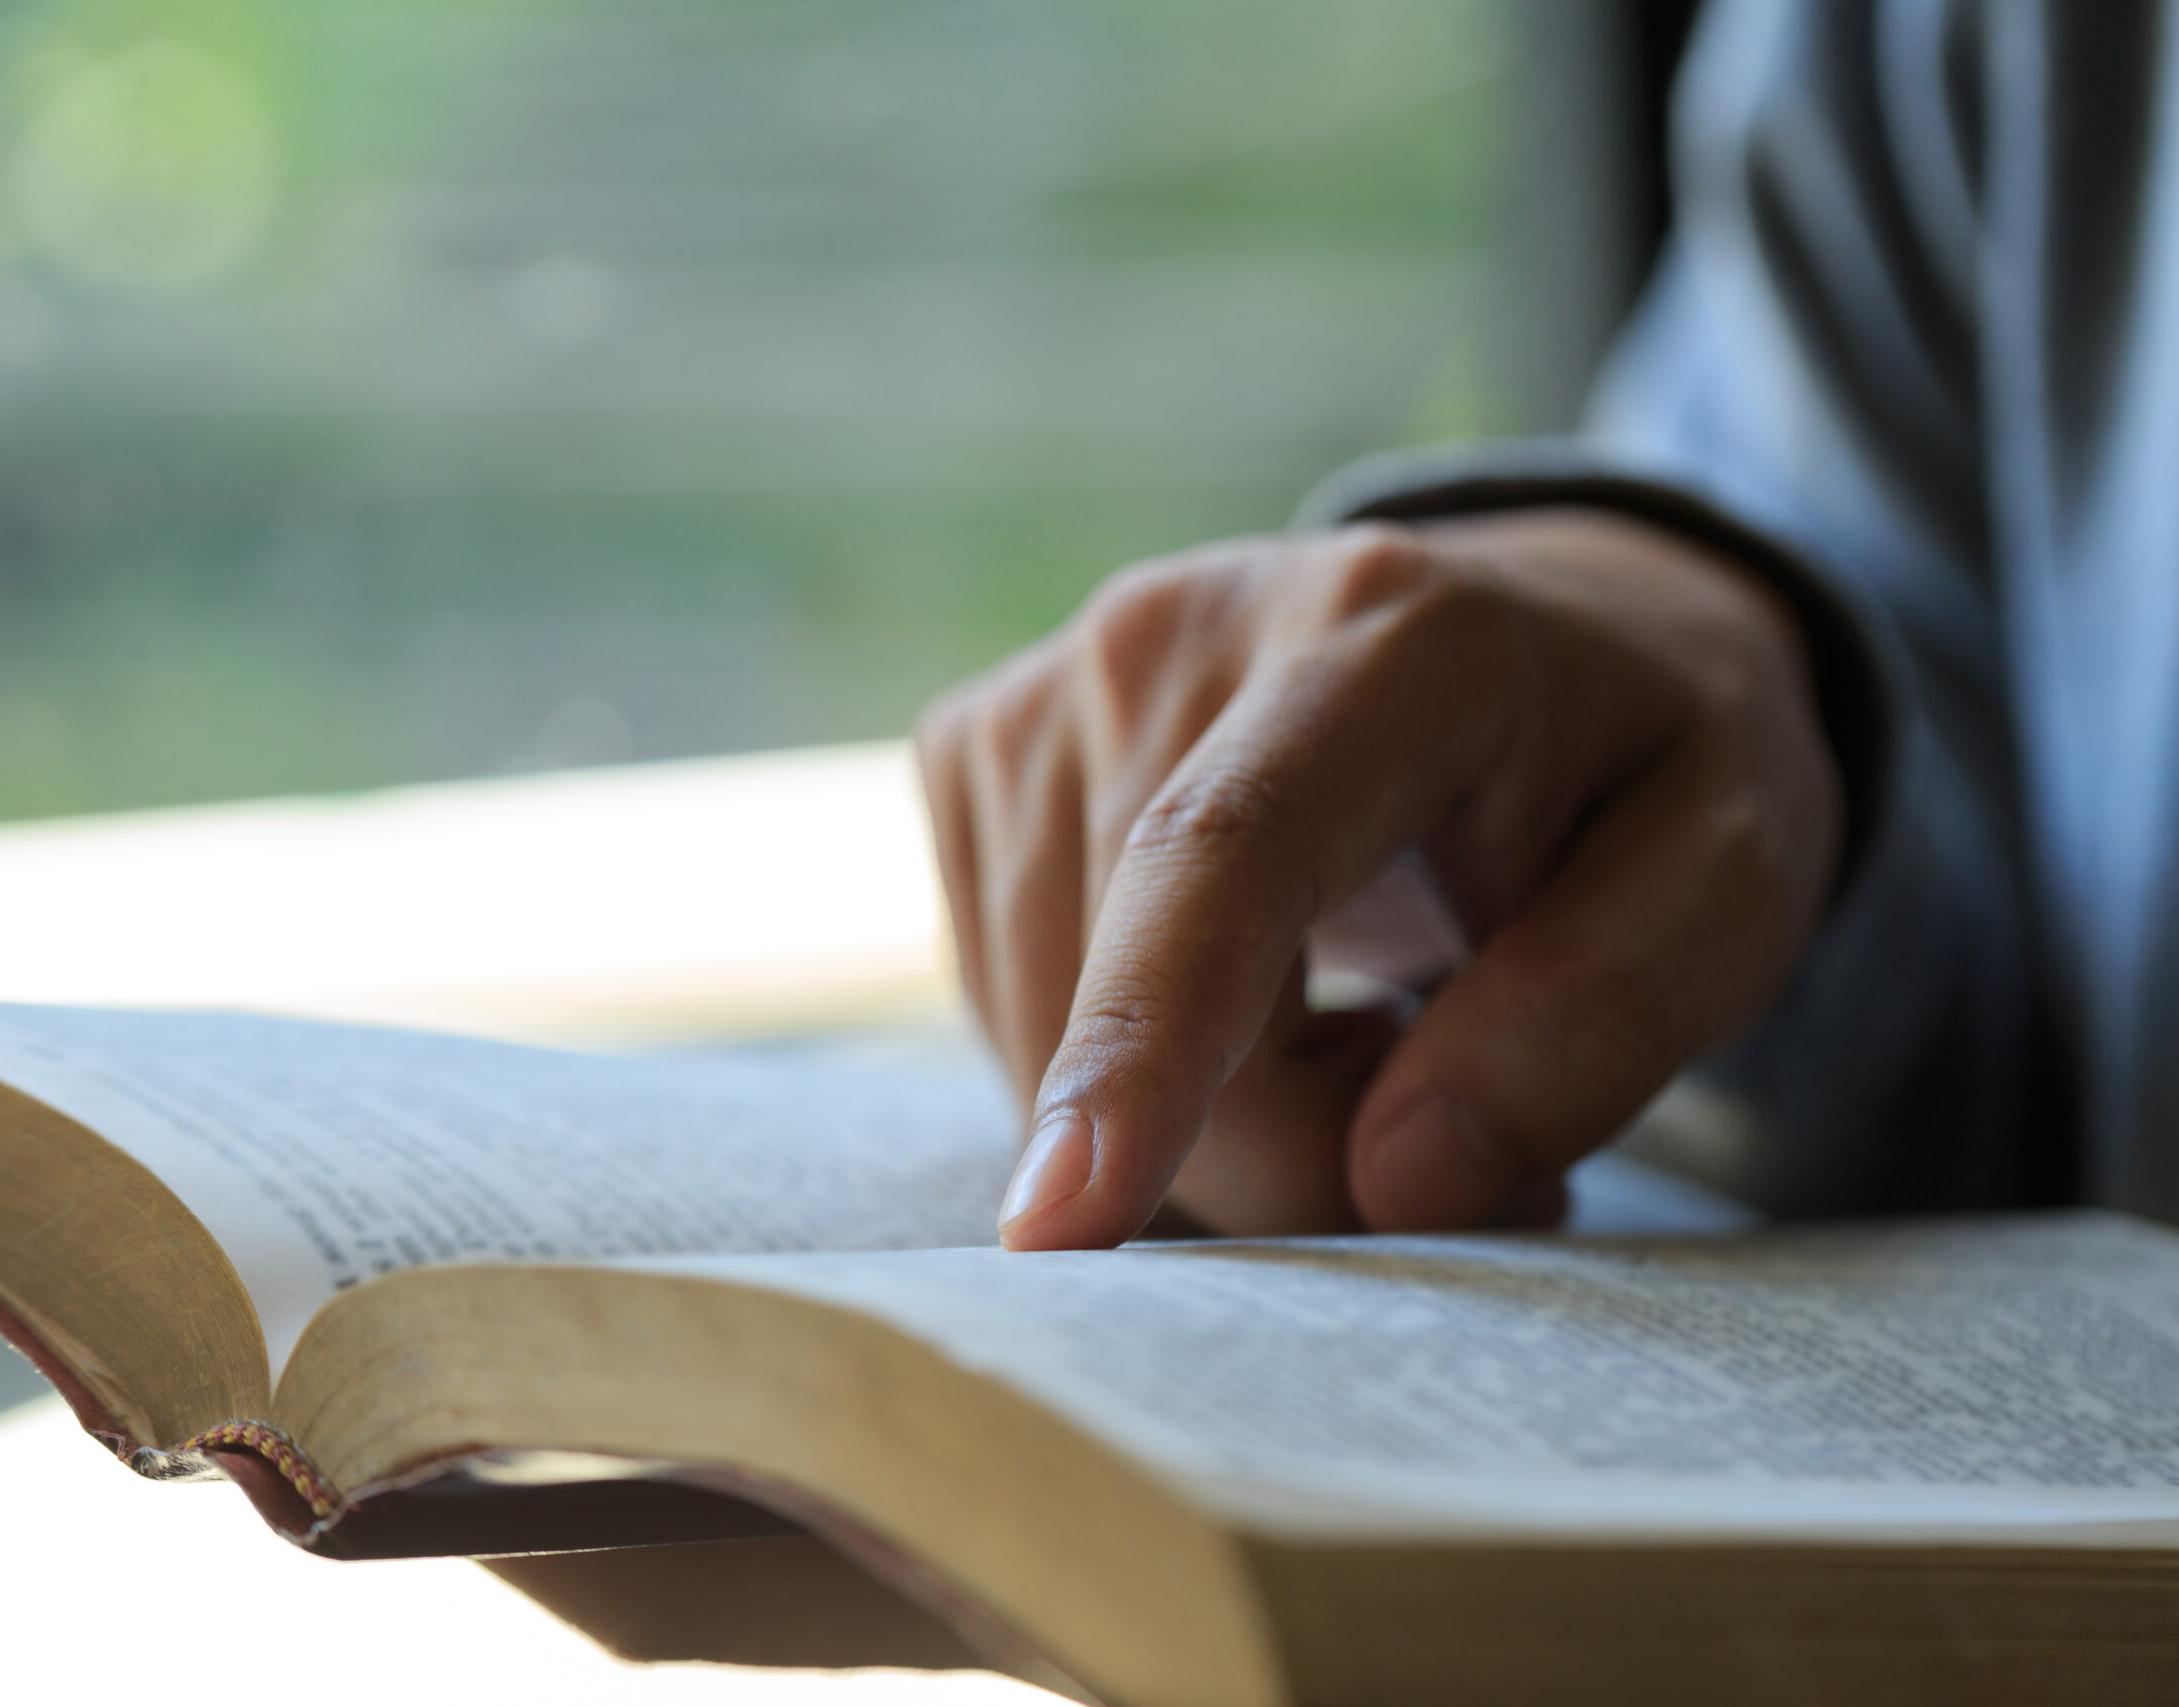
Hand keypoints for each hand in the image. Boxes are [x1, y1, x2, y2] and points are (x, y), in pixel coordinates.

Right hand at [915, 509, 1841, 1248]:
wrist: (1539, 640)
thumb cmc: (1640, 768)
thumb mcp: (1733, 882)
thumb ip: (1595, 1020)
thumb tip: (1395, 1182)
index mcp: (1384, 635)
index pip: (1219, 855)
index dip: (1141, 1046)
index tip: (1062, 1221)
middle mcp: (1170, 633)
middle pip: (1138, 998)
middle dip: (1288, 1156)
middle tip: (1460, 1132)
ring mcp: (1048, 688)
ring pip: (1045, 1031)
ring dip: (1207, 1123)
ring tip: (1366, 1042)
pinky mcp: (973, 753)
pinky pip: (1005, 1009)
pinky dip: (1124, 1073)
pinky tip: (1250, 1008)